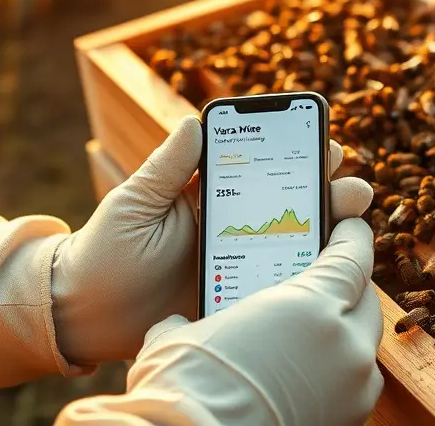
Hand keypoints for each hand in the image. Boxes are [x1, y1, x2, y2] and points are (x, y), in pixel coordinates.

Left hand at [51, 115, 374, 363]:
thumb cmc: (105, 251)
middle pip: (292, 200)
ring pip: (298, 241)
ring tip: (350, 219)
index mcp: (209, 194)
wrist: (84, 314)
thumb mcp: (135, 203)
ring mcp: (241, 262)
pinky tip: (328, 267)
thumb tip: (192, 120)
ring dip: (331, 227)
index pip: (261, 165)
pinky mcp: (240, 297)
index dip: (297, 151)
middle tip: (348, 186)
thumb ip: (168, 167)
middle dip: (329, 187)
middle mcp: (233, 225)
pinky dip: (310, 273)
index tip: (324, 140)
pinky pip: (282, 284)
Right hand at [125, 219, 382, 424]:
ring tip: (316, 330)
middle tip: (327, 280)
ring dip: (347, 332)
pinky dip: (340, 371)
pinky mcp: (348, 420)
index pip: (352, 257)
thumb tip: (176, 323)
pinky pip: (356, 384)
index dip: (352, 237)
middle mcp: (343, 343)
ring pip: (365, 345)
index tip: (347, 227)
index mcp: (311, 304)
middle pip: (367, 300)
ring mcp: (352, 386)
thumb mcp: (184, 332)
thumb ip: (203, 313)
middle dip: (350, 286)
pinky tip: (308, 372)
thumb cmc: (185, 384)